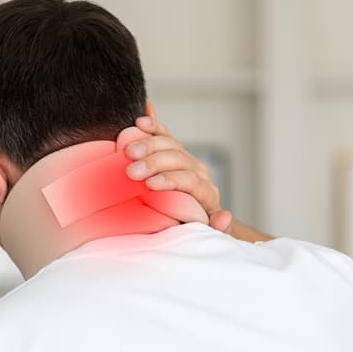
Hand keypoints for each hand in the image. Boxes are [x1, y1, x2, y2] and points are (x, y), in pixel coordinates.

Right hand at [124, 115, 234, 232]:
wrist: (198, 215)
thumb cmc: (195, 226)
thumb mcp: (207, 231)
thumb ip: (216, 227)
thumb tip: (224, 217)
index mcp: (206, 192)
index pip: (191, 182)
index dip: (171, 180)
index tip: (150, 185)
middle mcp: (197, 172)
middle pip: (179, 160)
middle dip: (154, 163)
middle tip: (132, 171)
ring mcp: (185, 159)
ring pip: (171, 144)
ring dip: (149, 144)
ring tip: (128, 150)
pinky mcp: (174, 151)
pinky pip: (164, 134)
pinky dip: (153, 126)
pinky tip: (140, 120)